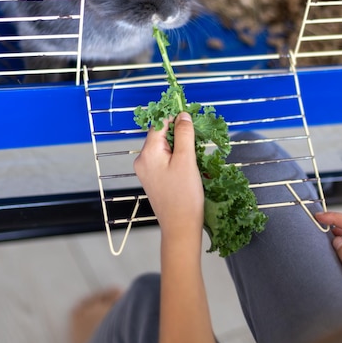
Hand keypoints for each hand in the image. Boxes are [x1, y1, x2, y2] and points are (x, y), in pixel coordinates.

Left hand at [134, 112, 203, 243]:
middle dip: (180, 135)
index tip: (191, 118)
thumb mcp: (187, 160)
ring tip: (196, 158)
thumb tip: (182, 115)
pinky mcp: (154, 179)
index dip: (175, 118)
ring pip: (165, 148)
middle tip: (198, 141)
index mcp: (148, 153)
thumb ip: (184, 134)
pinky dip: (178, 159)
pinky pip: (165, 160)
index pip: (159, 123)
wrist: (180, 227)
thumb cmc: (184, 196)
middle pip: (161, 135)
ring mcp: (147, 170)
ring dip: (181, 148)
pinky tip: (191, 167)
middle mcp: (143, 160)